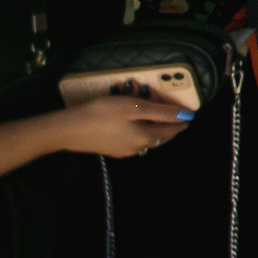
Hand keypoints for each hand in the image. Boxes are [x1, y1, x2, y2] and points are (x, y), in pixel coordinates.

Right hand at [50, 94, 192, 158]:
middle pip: (159, 135)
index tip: (189, 115)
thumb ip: (161, 111)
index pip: (171, 130)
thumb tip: (186, 116)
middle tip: (170, 110)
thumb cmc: (103, 114)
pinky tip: (132, 121)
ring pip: (145, 137)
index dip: (181, 121)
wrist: (67, 130)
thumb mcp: (134, 107)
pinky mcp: (110, 149)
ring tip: (152, 113)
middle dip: (167, 123)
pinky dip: (138, 128)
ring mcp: (123, 151)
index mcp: (145, 138)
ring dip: (151, 125)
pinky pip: (132, 138)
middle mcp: (137, 148)